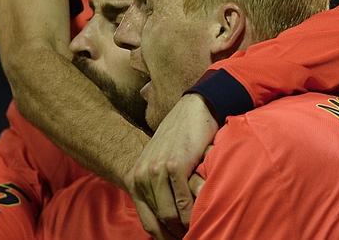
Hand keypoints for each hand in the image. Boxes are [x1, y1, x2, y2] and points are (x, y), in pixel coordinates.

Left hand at [126, 94, 217, 238]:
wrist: (192, 110)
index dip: (164, 237)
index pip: (147, 222)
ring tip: (199, 228)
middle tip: (192, 236)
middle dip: (176, 234)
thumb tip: (167, 217)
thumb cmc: (180, 138)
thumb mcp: (160, 162)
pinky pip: (183, 202)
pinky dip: (193, 213)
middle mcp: (141, 176)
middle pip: (159, 221)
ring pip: (170, 215)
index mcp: (135, 178)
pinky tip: (203, 214)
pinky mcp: (175, 166)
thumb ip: (158, 187)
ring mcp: (157, 171)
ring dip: (185, 227)